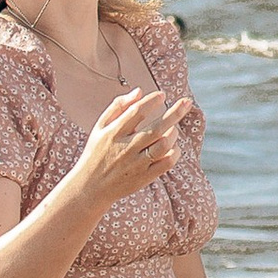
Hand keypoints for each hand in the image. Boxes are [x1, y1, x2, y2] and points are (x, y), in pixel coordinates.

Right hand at [71, 86, 186, 201]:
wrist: (90, 187)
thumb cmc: (97, 152)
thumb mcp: (100, 127)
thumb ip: (118, 106)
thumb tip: (139, 90)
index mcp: (113, 133)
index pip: (136, 112)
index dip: (151, 101)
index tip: (162, 95)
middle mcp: (125, 148)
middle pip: (155, 128)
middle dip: (174, 113)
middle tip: (186, 102)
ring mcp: (136, 164)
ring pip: (163, 146)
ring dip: (173, 133)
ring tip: (173, 128)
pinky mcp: (144, 178)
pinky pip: (166, 163)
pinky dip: (174, 152)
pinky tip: (173, 146)